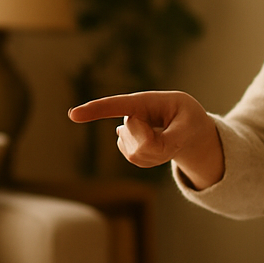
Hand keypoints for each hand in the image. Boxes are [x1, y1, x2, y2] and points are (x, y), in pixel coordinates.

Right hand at [68, 91, 224, 187]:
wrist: (187, 127)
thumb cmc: (188, 119)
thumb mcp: (190, 125)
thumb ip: (170, 140)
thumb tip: (147, 149)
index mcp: (144, 101)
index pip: (116, 105)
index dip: (94, 109)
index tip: (73, 114)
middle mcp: (130, 115)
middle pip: (136, 139)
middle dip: (157, 143)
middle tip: (174, 133)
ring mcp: (127, 133)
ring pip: (136, 153)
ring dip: (157, 153)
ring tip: (168, 139)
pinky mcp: (128, 147)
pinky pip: (138, 161)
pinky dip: (154, 159)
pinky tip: (159, 147)